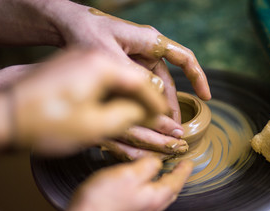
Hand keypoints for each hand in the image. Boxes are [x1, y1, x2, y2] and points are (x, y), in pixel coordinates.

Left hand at [0, 0, 210, 157]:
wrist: (63, 23)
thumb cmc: (84, 32)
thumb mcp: (108, 57)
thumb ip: (133, 77)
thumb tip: (157, 96)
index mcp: (149, 41)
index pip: (184, 58)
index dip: (198, 78)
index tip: (207, 98)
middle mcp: (147, 49)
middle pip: (168, 79)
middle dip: (172, 103)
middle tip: (175, 128)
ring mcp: (136, 58)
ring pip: (153, 86)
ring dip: (156, 106)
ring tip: (160, 128)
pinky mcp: (125, 66)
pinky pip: (139, 86)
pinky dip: (142, 102)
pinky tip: (141, 118)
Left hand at [0, 49, 166, 153]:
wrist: (5, 110)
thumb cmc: (43, 119)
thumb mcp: (91, 125)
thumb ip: (128, 116)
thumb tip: (151, 113)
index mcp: (105, 64)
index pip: (147, 82)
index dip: (162, 106)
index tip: (171, 124)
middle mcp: (101, 57)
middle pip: (145, 76)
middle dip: (162, 100)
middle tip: (174, 123)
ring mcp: (91, 62)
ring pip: (132, 78)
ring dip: (146, 99)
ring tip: (160, 120)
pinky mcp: (83, 70)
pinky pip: (117, 81)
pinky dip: (129, 97)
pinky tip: (136, 111)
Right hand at [50, 157, 192, 210]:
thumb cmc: (102, 203)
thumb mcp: (128, 174)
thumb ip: (147, 165)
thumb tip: (157, 162)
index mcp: (155, 197)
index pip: (176, 180)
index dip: (183, 169)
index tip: (189, 162)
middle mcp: (151, 210)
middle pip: (170, 191)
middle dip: (176, 178)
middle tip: (179, 169)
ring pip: (158, 198)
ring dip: (163, 185)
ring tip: (162, 175)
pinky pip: (145, 203)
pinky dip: (149, 192)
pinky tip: (140, 189)